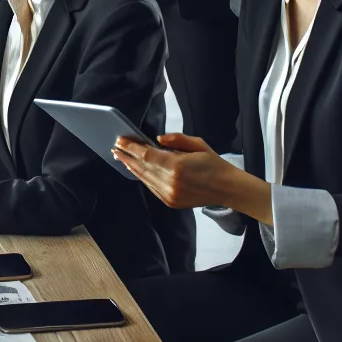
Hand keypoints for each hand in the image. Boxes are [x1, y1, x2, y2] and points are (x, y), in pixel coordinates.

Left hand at [114, 133, 266, 218]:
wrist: (226, 188)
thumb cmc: (214, 163)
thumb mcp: (198, 144)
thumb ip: (176, 139)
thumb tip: (157, 139)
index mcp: (177, 166)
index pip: (146, 154)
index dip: (131, 147)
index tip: (120, 140)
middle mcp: (170, 182)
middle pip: (141, 167)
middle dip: (126, 156)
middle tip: (115, 147)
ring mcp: (169, 194)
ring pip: (144, 178)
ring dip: (131, 167)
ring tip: (120, 157)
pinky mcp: (170, 202)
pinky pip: (151, 187)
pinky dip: (142, 177)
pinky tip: (136, 170)